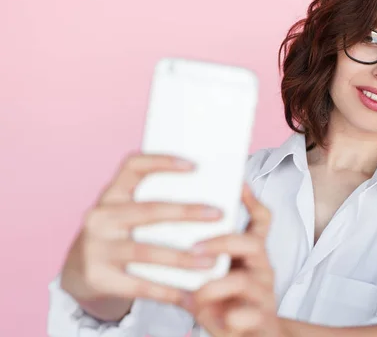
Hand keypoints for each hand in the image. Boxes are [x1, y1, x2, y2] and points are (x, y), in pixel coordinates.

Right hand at [59, 153, 223, 320]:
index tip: (195, 166)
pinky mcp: (98, 277)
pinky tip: (189, 295)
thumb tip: (208, 199)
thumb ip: (153, 204)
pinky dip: (167, 290)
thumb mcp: (126, 213)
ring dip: (182, 258)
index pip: (132, 166)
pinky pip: (139, 284)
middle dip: (186, 212)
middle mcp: (100, 217)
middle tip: (218, 214)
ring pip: (146, 252)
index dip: (161, 161)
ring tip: (211, 263)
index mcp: (111, 194)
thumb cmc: (118, 235)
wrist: (78, 271)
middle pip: (148, 211)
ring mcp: (96, 247)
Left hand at [184, 185, 281, 336]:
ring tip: (196, 294)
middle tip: (194, 249)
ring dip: (216, 285)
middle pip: (252, 242)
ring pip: (245, 279)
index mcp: (251, 252)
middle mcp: (262, 267)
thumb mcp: (219, 274)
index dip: (251, 200)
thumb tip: (169, 230)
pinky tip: (217, 320)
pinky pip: (247, 315)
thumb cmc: (228, 301)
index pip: (261, 219)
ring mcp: (263, 293)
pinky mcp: (261, 319)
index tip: (237, 183)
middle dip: (221, 242)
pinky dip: (229, 317)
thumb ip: (205, 256)